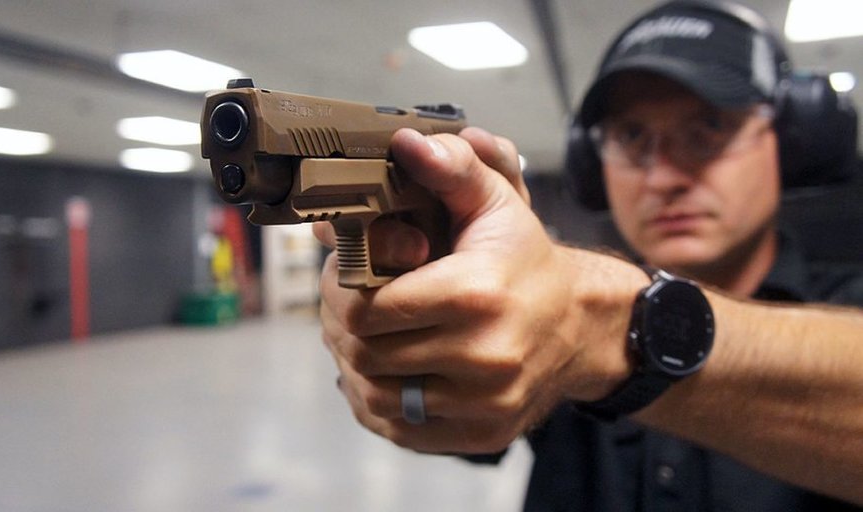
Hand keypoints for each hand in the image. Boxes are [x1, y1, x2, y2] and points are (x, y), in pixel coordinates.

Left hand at [315, 127, 642, 453]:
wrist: (581, 326)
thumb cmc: (528, 262)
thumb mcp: (498, 203)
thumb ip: (451, 170)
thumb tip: (405, 143)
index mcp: (476, 294)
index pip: (367, 309)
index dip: (340, 292)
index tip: (344, 276)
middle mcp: (483, 356)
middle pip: (364, 354)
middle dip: (341, 326)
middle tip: (344, 306)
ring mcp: (483, 404)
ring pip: (375, 396)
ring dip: (354, 365)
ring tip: (360, 337)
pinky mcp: (480, 435)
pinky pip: (399, 429)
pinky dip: (376, 402)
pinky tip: (381, 371)